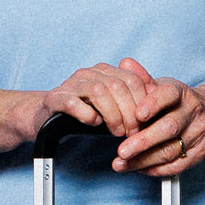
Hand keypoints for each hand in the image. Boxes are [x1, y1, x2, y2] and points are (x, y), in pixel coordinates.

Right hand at [38, 60, 156, 137]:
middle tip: (132, 132)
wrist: (48, 119)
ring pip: (99, 91)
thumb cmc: (86, 115)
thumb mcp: (114, 108)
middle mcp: (88, 73)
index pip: (133, 80)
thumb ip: (133, 100)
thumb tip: (156, 97)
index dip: (142, 103)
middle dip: (130, 112)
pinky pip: (73, 103)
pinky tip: (93, 123)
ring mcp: (70, 84)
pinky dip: (87, 115)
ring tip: (116, 132)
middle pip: (118, 86)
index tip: (145, 124)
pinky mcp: (55, 98)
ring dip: (112, 115)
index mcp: (105, 71)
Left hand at [112, 65, 204, 176]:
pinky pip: (177, 165)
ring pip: (171, 150)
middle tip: (122, 150)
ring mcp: (199, 133)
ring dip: (144, 160)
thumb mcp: (162, 86)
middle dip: (143, 141)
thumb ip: (142, 79)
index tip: (137, 114)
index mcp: (181, 92)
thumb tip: (125, 64)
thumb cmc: (178, 101)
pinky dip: (155, 169)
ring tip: (122, 163)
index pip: (169, 94)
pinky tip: (138, 168)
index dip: (153, 103)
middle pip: (169, 127)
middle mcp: (193, 112)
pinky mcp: (201, 152)